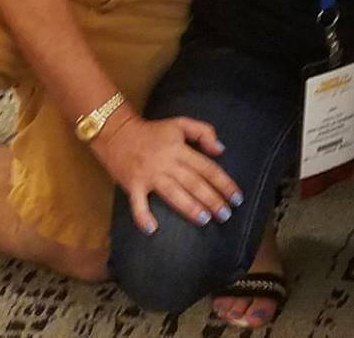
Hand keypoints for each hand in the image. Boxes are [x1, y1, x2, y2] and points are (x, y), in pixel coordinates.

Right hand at [93, 111, 241, 235]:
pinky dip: (143, 216)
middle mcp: (167, 163)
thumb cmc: (152, 131)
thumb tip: (220, 150)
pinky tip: (152, 229)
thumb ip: (204, 132)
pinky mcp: (133, 185)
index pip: (207, 168)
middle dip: (212, 199)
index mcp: (180, 149)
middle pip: (194, 182)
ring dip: (189, 207)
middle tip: (226, 214)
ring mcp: (149, 175)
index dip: (224, 182)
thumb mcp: (180, 123)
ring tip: (205, 219)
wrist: (117, 132)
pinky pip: (137, 203)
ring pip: (173, 193)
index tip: (237, 197)